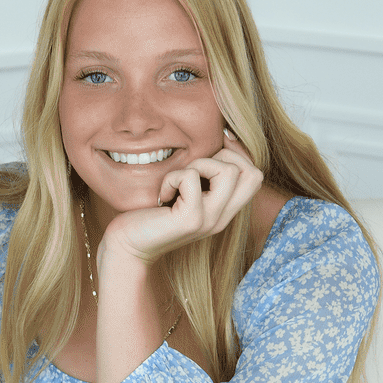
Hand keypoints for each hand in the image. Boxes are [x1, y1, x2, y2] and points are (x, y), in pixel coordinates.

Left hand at [101, 131, 262, 265]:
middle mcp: (222, 218)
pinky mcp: (190, 219)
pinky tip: (163, 194)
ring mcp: (209, 220)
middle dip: (224, 157)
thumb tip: (221, 136)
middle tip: (194, 169)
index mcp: (224, 211)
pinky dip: (173, 177)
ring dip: (199, 164)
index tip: (210, 151)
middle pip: (253, 174)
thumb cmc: (150, 214)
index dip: (238, 154)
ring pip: (228, 172)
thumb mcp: (185, 192)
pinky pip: (191, 178)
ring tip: (179, 180)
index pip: (255, 176)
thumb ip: (204, 175)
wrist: (128, 246)